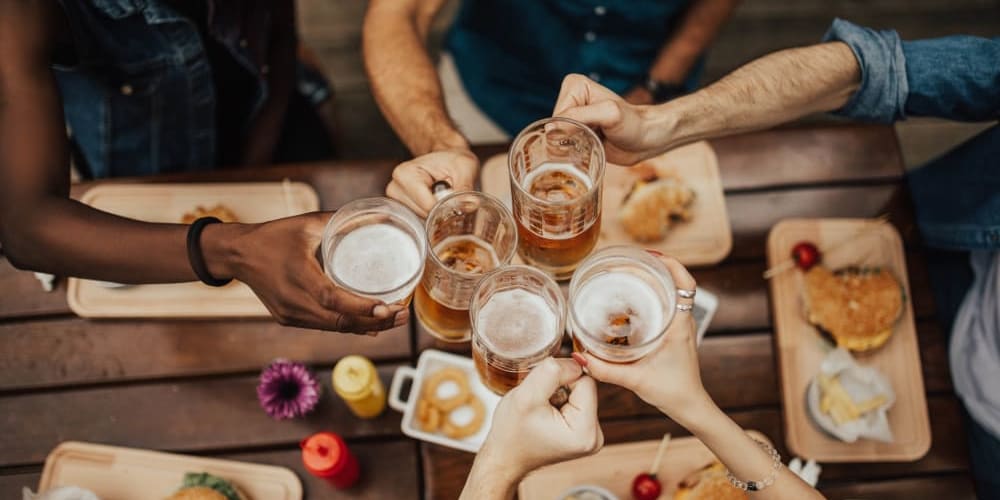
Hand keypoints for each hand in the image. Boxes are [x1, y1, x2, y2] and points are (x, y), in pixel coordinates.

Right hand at [205, 212, 408, 332]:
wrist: (237, 254)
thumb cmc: (273, 235)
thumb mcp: (307, 224)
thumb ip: (342, 220)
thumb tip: (379, 216)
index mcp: (298, 275)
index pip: (333, 298)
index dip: (361, 307)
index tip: (388, 308)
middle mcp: (293, 301)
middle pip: (339, 321)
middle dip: (375, 322)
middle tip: (403, 315)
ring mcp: (290, 314)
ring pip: (333, 328)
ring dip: (364, 327)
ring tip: (393, 321)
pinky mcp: (288, 319)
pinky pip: (323, 326)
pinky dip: (347, 326)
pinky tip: (369, 326)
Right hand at [386, 149, 478, 216]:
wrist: (448, 159)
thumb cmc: (454, 160)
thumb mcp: (465, 167)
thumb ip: (466, 186)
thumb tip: (471, 204)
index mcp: (405, 174)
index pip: (427, 205)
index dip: (446, 206)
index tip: (457, 197)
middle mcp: (395, 188)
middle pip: (424, 214)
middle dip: (442, 209)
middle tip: (450, 192)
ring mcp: (397, 201)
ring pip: (424, 220)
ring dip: (438, 212)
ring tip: (442, 195)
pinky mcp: (402, 209)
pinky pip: (421, 221)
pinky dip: (433, 215)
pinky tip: (436, 201)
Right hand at [464, 358, 602, 498]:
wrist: (504, 457)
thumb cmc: (511, 432)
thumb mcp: (526, 396)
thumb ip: (553, 372)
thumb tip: (576, 361)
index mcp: (585, 432)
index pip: (586, 380)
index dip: (562, 376)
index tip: (541, 390)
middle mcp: (595, 436)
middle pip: (585, 386)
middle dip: (560, 386)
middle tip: (538, 402)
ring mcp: (590, 435)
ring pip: (579, 391)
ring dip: (557, 392)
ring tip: (539, 409)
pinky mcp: (583, 431)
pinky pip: (576, 400)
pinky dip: (558, 400)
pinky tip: (544, 413)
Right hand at [553, 74, 670, 165]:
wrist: (647, 139)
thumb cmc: (633, 123)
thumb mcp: (609, 115)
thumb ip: (580, 117)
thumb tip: (551, 128)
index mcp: (574, 85)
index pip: (557, 115)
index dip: (571, 129)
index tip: (594, 130)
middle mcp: (571, 99)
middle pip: (553, 128)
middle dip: (569, 139)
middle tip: (593, 139)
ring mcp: (572, 117)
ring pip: (555, 139)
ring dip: (570, 148)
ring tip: (592, 144)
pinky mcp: (575, 132)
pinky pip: (561, 146)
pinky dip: (571, 153)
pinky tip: (588, 151)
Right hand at [581, 254, 711, 424]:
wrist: (689, 407)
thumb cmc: (672, 392)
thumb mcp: (636, 380)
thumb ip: (607, 370)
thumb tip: (581, 358)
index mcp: (679, 325)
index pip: (685, 284)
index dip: (671, 264)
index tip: (650, 255)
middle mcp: (682, 322)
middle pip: (675, 282)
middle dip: (654, 268)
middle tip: (628, 262)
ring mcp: (679, 327)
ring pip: (671, 293)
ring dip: (653, 281)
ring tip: (628, 274)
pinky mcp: (674, 334)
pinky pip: (665, 306)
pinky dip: (652, 296)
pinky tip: (631, 300)